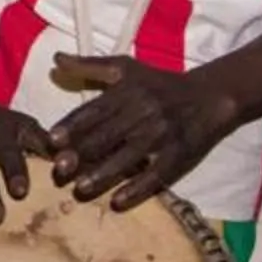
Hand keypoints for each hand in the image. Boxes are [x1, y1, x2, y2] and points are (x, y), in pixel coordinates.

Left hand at [48, 54, 236, 208]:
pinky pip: (157, 174)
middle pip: (108, 136)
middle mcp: (142, 113)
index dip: (73, 125)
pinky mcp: (179, 155)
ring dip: (104, 174)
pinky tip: (118, 201)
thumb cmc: (159, 83)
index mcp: (126, 92)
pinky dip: (138, 189)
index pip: (94, 111)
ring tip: (81, 188)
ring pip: (129, 157)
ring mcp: (162, 135)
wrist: (209, 96)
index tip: (52, 139)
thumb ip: (88, 65)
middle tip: (59, 169)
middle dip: (82, 153)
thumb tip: (55, 59)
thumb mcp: (125, 68)